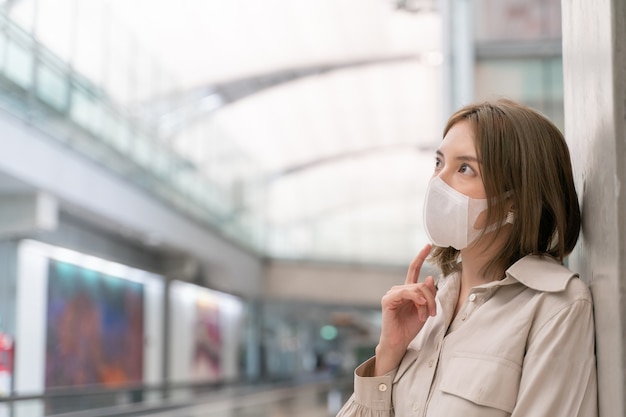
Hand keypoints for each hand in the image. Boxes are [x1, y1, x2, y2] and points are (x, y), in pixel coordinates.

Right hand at [374, 244, 436, 374]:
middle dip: (431, 298)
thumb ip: (428, 294)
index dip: (420, 257)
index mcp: (408, 291)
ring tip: (425, 316)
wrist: (399, 342)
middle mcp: (399, 290)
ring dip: (426, 303)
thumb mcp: (426, 310)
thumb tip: (429, 277)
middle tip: (434, 313)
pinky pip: (407, 293)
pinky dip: (417, 300)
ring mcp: (392, 294)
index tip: (428, 245)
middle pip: (421, 284)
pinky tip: (419, 309)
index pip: (413, 269)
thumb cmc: (410, 328)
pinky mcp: (388, 300)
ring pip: (417, 289)